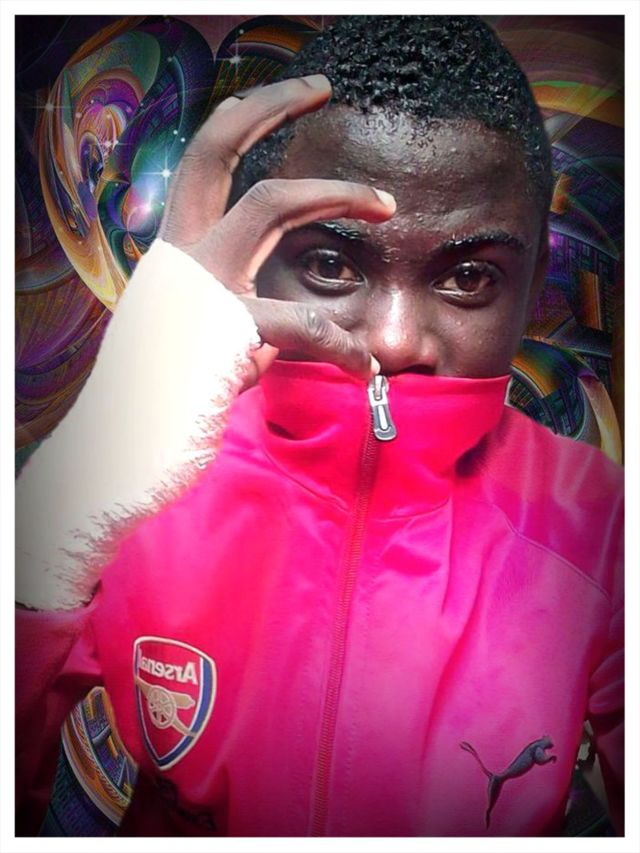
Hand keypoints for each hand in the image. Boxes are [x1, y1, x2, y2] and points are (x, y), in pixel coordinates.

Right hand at [158, 75, 394, 383]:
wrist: (138, 445)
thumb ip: (242, 312)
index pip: (204, 167)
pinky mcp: (225, 324)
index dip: (241, 125)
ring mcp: (198, 281)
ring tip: (387, 203)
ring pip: (272, 201)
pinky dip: (342, 343)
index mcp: (177, 255)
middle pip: (215, 147)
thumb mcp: (207, 338)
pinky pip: (304, 318)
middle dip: (269, 104)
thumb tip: (290, 319)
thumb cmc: (177, 396)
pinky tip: (363, 365)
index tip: (283, 102)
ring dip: (337, 193)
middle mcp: (180, 253)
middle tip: (320, 86)